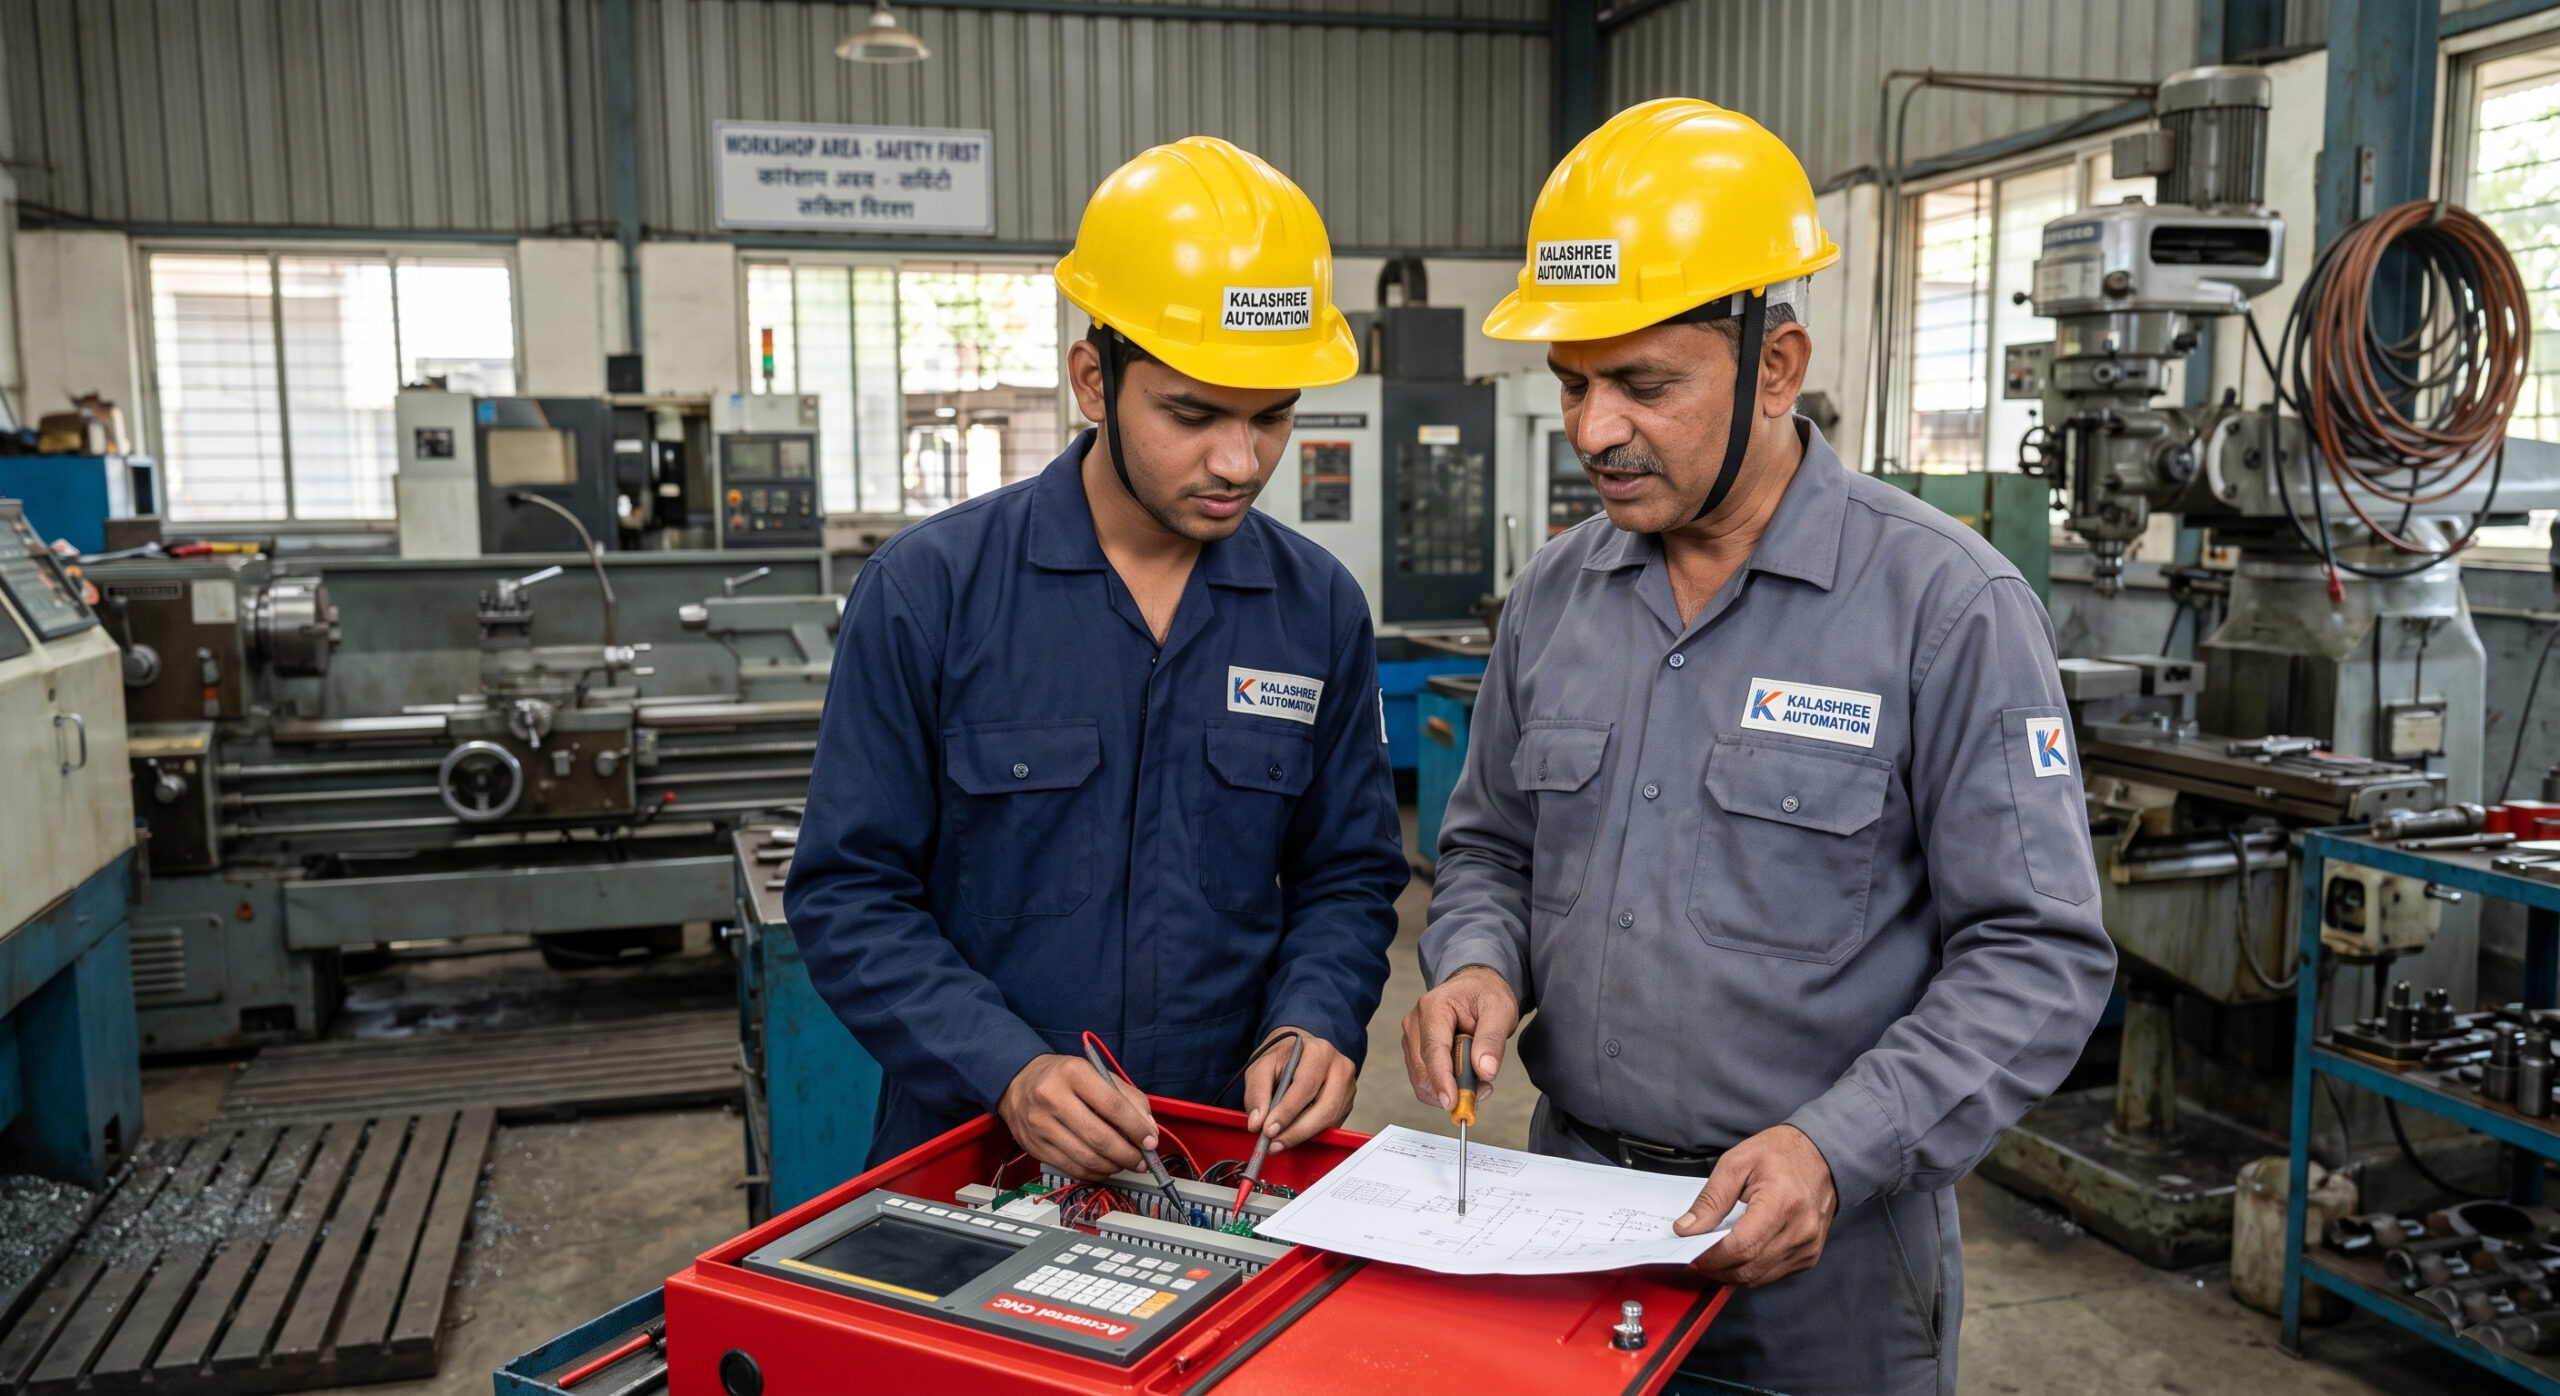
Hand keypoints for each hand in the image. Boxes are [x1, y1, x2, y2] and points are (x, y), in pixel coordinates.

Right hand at [998, 1053, 1155, 1179]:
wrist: (1016, 1081)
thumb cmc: (1060, 1076)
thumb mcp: (1095, 1072)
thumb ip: (1126, 1096)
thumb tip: (1148, 1127)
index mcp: (1073, 1073)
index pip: (1113, 1105)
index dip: (1136, 1127)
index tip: (1151, 1139)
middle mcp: (1053, 1098)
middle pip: (1100, 1137)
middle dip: (1128, 1154)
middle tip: (1142, 1159)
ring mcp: (1041, 1125)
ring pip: (1087, 1157)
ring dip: (1113, 1166)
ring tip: (1125, 1162)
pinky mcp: (1036, 1146)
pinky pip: (1072, 1168)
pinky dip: (1095, 1173)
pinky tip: (1105, 1167)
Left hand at [1243, 1029, 1356, 1152]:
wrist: (1297, 1052)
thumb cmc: (1281, 1058)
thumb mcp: (1260, 1067)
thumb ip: (1257, 1093)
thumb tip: (1257, 1123)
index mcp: (1318, 1052)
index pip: (1306, 1085)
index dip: (1287, 1111)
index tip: (1269, 1130)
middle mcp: (1339, 1068)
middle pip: (1325, 1107)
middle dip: (1297, 1131)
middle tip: (1274, 1144)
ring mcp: (1347, 1087)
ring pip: (1331, 1119)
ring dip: (1304, 1135)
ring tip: (1279, 1143)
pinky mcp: (1347, 1103)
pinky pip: (1332, 1124)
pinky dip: (1312, 1134)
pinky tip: (1293, 1134)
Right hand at [1401, 965, 1520, 1111]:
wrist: (1475, 987)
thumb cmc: (1486, 994)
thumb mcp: (1500, 1011)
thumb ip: (1492, 1040)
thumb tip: (1485, 1071)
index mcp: (1433, 1007)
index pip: (1433, 1051)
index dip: (1442, 1080)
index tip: (1452, 1102)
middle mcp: (1415, 1023)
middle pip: (1424, 1070)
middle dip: (1452, 1088)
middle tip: (1484, 1089)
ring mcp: (1412, 1038)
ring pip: (1422, 1080)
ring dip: (1450, 1089)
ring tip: (1479, 1080)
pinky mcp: (1415, 1051)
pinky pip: (1425, 1079)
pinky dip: (1445, 1087)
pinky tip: (1466, 1080)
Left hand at [1675, 1124, 1838, 1287]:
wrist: (1821, 1156)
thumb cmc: (1781, 1154)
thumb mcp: (1736, 1163)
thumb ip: (1711, 1199)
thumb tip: (1687, 1229)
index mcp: (1782, 1203)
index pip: (1742, 1247)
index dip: (1711, 1257)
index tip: (1690, 1252)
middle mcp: (1800, 1231)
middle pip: (1747, 1268)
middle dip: (1715, 1267)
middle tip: (1695, 1254)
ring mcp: (1807, 1248)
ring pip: (1757, 1278)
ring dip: (1729, 1272)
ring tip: (1713, 1253)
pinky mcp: (1808, 1257)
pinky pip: (1770, 1275)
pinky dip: (1748, 1269)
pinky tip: (1737, 1253)